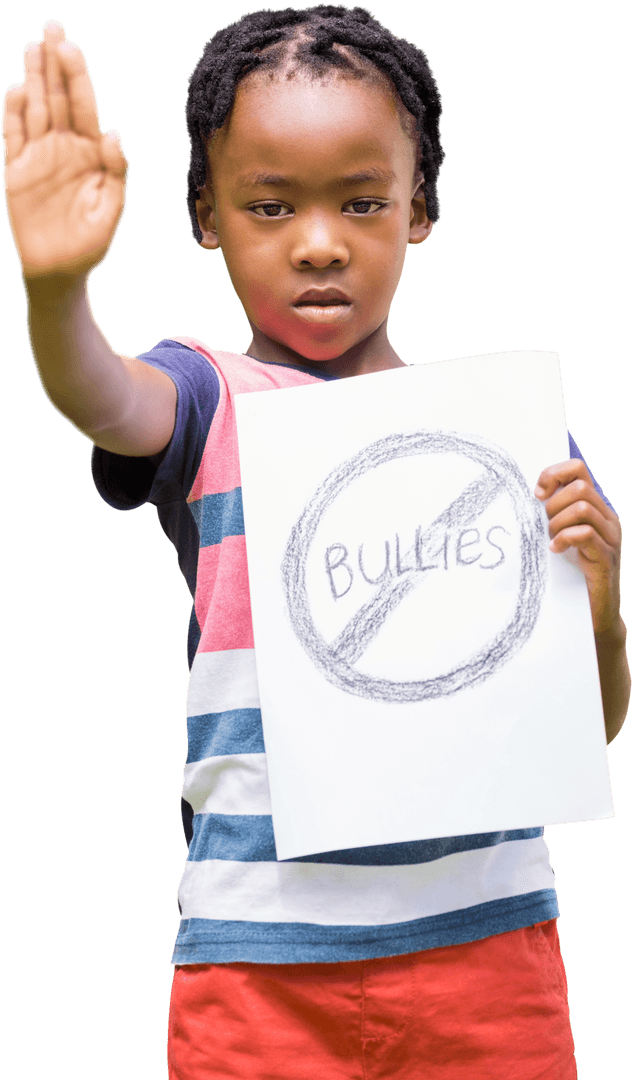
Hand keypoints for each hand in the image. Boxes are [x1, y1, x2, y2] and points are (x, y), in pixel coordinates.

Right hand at [2, 20, 127, 278]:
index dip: (77, 77)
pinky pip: (12, 136)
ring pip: (35, 108)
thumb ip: (115, 175)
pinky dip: (12, 114)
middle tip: (52, 27)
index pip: (84, 107)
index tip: (70, 48)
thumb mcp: (109, 213)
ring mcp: (39, 156)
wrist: (58, 271)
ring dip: (33, 78)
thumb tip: (114, 135)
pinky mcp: (16, 170)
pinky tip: (15, 91)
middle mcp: (65, 148)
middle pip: (58, 98)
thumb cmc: (90, 245)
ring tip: (33, 47)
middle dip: (55, 63)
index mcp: (91, 155)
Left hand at [535, 459, 621, 633]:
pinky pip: (585, 534)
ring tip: (552, 540)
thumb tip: (531, 495)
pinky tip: (556, 550)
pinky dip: (564, 539)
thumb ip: (554, 514)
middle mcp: (608, 518)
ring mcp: (610, 537)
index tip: (538, 495)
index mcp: (597, 507)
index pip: (578, 469)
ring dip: (558, 523)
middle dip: (554, 505)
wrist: (597, 610)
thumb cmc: (575, 572)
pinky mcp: (606, 557)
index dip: (554, 474)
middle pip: (580, 487)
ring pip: (582, 507)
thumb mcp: (562, 535)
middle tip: (547, 527)